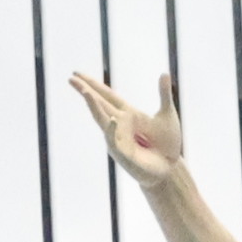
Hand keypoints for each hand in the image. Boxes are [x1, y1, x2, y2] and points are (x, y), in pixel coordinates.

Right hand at [65, 65, 187, 186]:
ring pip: (103, 120)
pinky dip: (113, 130)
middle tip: (71, 78)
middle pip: (99, 104)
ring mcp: (119, 139)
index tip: (77, 72)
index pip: (107, 95)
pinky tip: (112, 119)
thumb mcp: (167, 115)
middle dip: (86, 91)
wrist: (170, 169)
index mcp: (128, 114)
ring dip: (94, 106)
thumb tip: (164, 73)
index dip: (93, 84)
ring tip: (86, 92)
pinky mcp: (124, 154)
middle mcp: (119, 125)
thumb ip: (164, 95)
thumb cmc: (166, 144)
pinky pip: (116, 141)